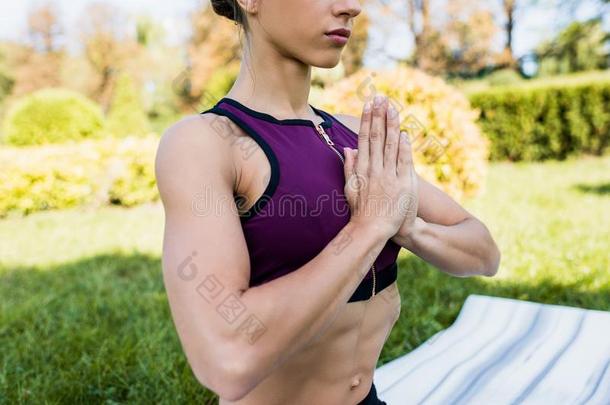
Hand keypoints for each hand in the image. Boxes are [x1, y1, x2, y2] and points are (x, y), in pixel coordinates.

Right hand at [342, 95, 418, 239]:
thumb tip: (348, 148)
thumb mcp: (350, 188)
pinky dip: (404, 146)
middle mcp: (374, 169)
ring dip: (391, 124)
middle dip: (378, 115)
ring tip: (392, 107)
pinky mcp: (402, 184)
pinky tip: (404, 132)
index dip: (367, 120)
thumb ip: (349, 167)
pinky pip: (403, 161)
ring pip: (390, 145)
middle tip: (380, 97)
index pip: (364, 139)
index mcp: (362, 169)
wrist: (373, 230)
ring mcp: (388, 176)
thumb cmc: (361, 211)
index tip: (368, 105)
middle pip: (377, 137)